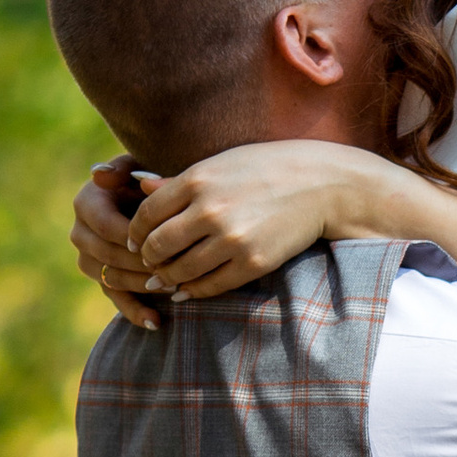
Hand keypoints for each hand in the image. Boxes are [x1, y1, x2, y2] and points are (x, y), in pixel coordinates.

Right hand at [72, 158, 167, 329]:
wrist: (152, 199)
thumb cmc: (149, 180)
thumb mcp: (139, 168)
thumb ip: (124, 169)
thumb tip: (99, 174)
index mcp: (86, 203)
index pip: (106, 226)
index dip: (134, 237)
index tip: (165, 242)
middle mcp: (80, 232)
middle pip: (107, 255)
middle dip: (141, 264)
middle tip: (173, 269)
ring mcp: (88, 258)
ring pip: (110, 278)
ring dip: (141, 287)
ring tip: (173, 290)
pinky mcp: (101, 277)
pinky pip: (114, 297)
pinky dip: (135, 311)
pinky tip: (156, 322)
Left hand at [126, 142, 394, 301]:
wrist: (321, 184)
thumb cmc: (266, 168)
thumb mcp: (220, 164)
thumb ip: (179, 181)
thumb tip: (138, 187)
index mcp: (197, 180)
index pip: (146, 214)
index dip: (135, 231)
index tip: (136, 240)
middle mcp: (210, 210)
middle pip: (157, 245)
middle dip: (147, 258)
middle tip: (148, 263)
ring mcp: (231, 238)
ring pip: (180, 271)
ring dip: (167, 278)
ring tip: (165, 278)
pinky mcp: (252, 262)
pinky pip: (209, 286)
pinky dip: (192, 292)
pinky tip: (186, 290)